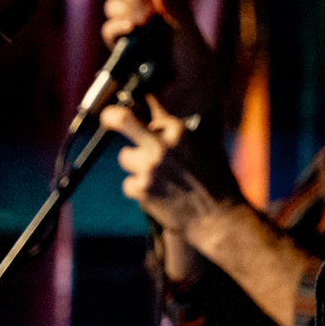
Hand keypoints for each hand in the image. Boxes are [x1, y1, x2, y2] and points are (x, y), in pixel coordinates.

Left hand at [98, 95, 244, 241]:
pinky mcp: (141, 190)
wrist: (217, 217)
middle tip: (107, 117)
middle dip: (111, 115)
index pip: (152, 110)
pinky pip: (128, 183)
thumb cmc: (216, 181)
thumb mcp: (205, 147)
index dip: (143, 110)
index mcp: (179, 132)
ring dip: (135, 164)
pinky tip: (157, 194)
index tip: (133, 107)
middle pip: (123, 119)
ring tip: (154, 174)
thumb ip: (179, 133)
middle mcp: (161, 146)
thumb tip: (158, 118)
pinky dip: (138, 188)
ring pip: (125, 156)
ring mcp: (149, 169)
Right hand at [102, 0, 219, 124]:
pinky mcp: (125, 59)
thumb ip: (179, 15)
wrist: (187, 123)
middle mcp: (156, 24)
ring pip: (118, 11)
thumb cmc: (202, 85)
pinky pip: (113, 35)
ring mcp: (140, 41)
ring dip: (121, 9)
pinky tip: (126, 32)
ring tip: (135, 20)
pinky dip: (115, 29)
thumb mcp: (195, 46)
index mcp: (176, 15)